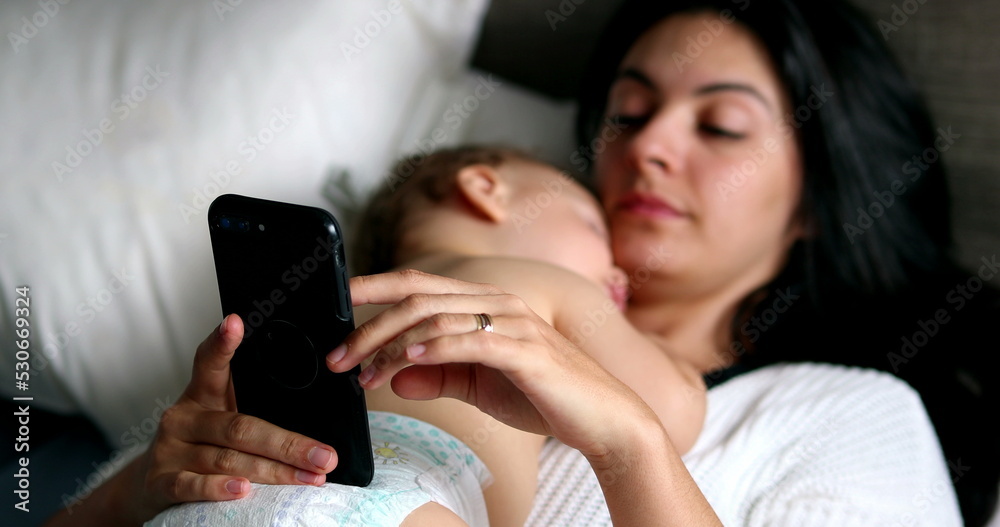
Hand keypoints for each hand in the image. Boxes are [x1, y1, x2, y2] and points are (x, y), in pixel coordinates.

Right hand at [126, 314, 338, 521]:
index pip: (211, 363)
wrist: (148, 485)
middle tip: (324, 455)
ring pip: (227, 458)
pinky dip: (219, 488)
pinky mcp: (160, 481)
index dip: (223, 343)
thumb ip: (254, 409)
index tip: (236, 322)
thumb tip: (316, 420)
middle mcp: (184, 417)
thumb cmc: (200, 445)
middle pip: (240, 426)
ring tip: (308, 477)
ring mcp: (171, 449)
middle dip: (288, 443)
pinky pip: (193, 485)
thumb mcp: (221, 417)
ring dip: (273, 471)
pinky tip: (243, 489)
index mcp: (203, 393)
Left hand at [327, 269, 660, 457]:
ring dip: (390, 346)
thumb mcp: (479, 385)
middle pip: (418, 297)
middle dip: (369, 325)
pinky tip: (407, 362)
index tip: (336, 303)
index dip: (374, 288)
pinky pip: (470, 340)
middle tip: (337, 357)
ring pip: (436, 317)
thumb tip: (392, 377)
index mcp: (486, 303)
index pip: (419, 284)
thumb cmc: (544, 397)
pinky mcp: (526, 349)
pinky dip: (433, 348)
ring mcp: (514, 322)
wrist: (604, 419)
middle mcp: (499, 302)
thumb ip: (438, 376)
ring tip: (362, 373)